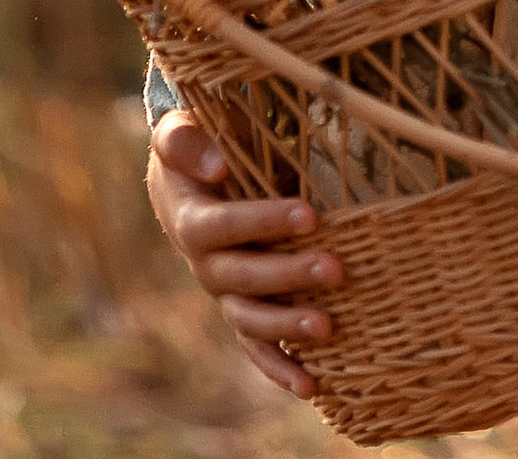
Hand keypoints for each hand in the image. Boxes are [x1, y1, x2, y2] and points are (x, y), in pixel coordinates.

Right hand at [147, 108, 341, 397]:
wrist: (184, 180)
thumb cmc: (194, 148)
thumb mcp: (180, 133)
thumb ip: (186, 142)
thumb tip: (216, 165)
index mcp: (191, 221)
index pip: (224, 227)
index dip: (263, 221)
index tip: (309, 213)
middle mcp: (206, 265)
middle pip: (243, 278)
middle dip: (289, 275)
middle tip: (337, 269)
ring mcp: (225, 292)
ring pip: (251, 318)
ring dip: (287, 326)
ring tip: (329, 327)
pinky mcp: (242, 308)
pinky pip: (256, 346)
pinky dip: (280, 367)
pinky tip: (313, 385)